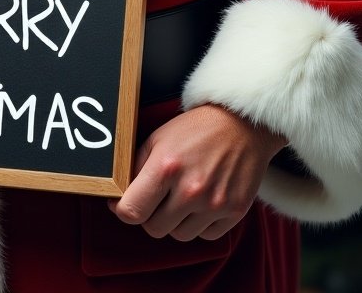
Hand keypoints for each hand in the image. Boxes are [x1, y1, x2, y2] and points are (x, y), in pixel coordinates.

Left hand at [107, 104, 285, 241]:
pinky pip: (207, 236)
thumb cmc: (194, 130)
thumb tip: (120, 196)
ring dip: (176, 222)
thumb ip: (137, 169)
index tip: (122, 205)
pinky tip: (201, 203)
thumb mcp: (157, 139)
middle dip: (150, 215)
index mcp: (165, 168)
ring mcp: (214, 204)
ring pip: (180, 235)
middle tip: (156, 199)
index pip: (132, 211)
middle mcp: (190, 190)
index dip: (122, 210)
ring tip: (181, 198)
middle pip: (154, 229)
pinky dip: (200, 225)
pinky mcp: (235, 212)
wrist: (240, 124)